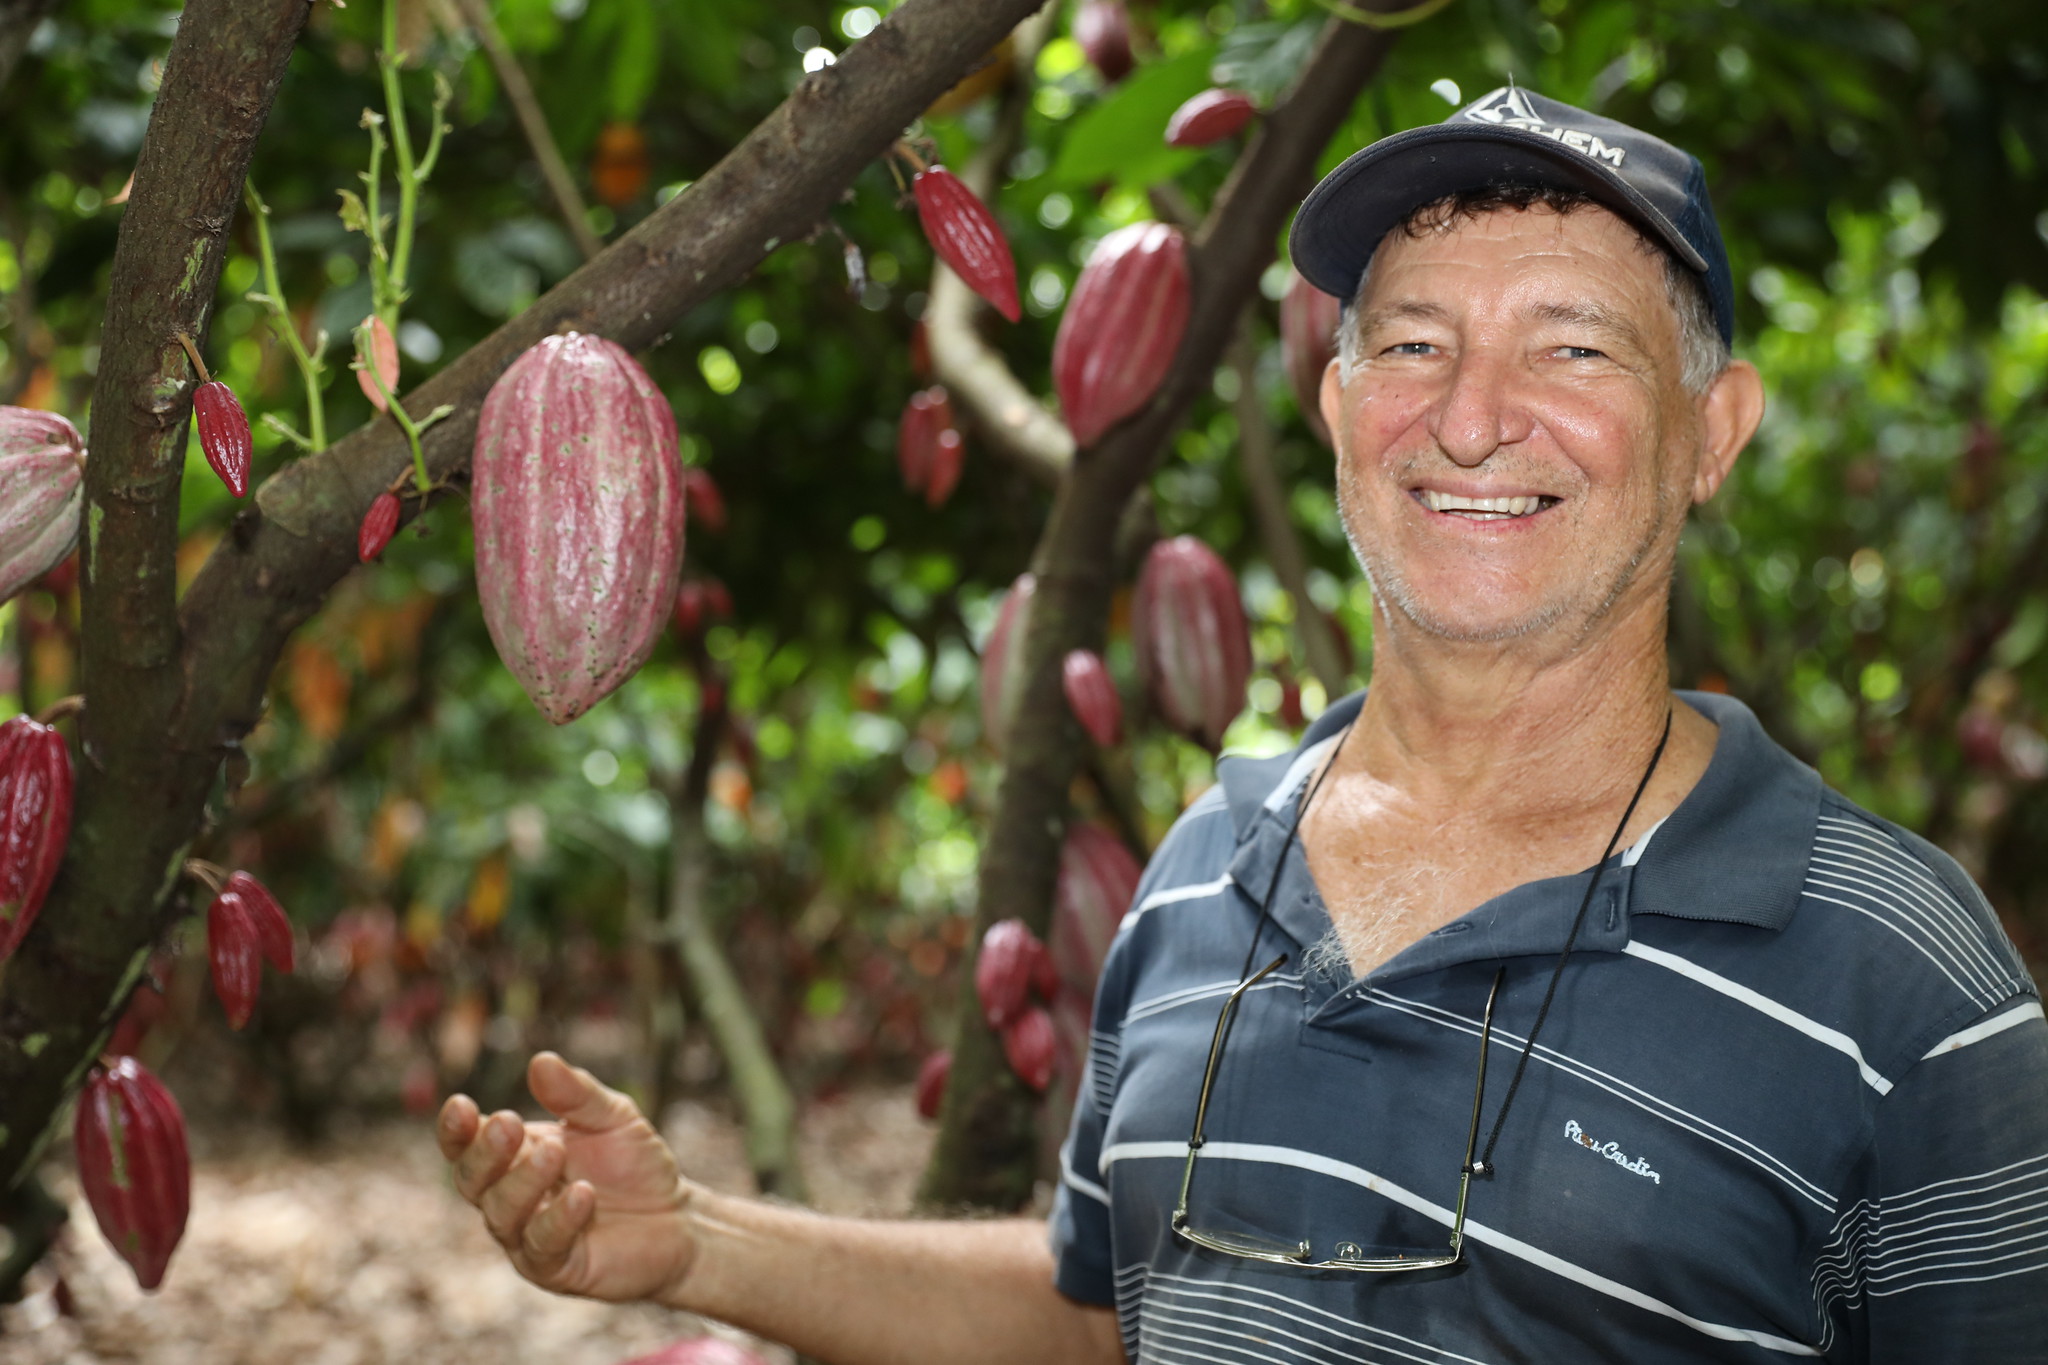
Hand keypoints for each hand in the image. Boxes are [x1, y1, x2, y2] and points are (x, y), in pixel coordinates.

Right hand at [438, 1051, 698, 1302]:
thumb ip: (577, 1094)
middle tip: (508, 1124)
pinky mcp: (557, 1268)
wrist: (677, 1217)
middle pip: (473, 1181)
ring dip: (523, 1183)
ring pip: (502, 1215)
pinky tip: (582, 1195)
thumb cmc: (634, 1163)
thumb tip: (541, 1061)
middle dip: (485, 1153)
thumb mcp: (613, 1117)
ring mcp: (528, 1236)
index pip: (467, 1144)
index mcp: (515, 1155)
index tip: (461, 1105)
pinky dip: (559, 1219)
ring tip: (555, 1153)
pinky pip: (543, 1246)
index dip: (457, 1129)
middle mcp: (511, 1197)